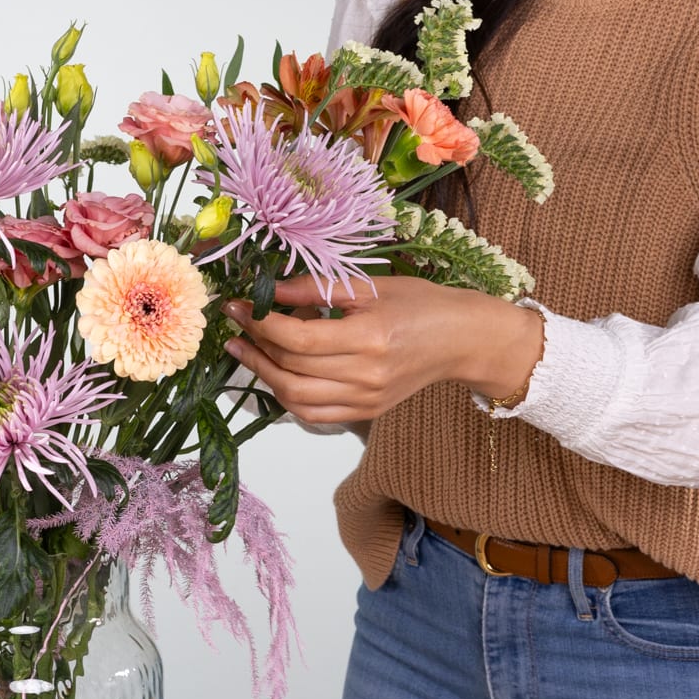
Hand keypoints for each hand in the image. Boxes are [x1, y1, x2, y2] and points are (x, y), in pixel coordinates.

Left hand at [222, 272, 543, 425]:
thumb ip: (317, 289)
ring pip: (296, 398)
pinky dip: (286, 396)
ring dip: (263, 374)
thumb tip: (269, 288)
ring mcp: (366, 399)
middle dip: (254, 345)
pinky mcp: (366, 412)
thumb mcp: (370, 285)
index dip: (260, 323)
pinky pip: (313, 414)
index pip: (297, 340)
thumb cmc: (421, 304)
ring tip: (245, 350)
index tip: (238, 305)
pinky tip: (274, 373)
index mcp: (370, 338)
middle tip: (236, 324)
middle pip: (291, 369)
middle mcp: (366, 375)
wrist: (462, 339)